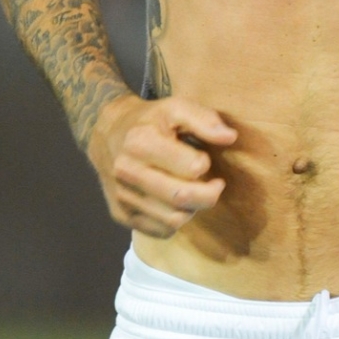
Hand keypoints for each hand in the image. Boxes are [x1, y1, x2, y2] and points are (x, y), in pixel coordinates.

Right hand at [88, 92, 237, 237]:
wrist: (107, 134)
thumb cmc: (149, 120)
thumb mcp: (176, 107)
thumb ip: (205, 119)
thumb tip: (230, 137)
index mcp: (142, 142)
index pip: (191, 167)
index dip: (205, 163)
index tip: (204, 158)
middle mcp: (128, 172)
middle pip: (182, 198)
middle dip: (209, 195)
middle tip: (217, 185)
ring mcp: (122, 196)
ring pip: (173, 220)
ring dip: (193, 209)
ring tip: (194, 191)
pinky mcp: (121, 214)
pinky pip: (160, 230)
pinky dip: (175, 220)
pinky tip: (176, 202)